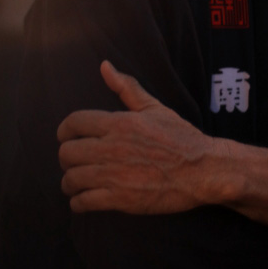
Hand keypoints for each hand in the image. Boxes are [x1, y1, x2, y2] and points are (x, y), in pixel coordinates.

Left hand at [58, 62, 223, 213]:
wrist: (203, 170)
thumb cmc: (181, 138)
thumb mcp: (154, 108)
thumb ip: (126, 88)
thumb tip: (104, 66)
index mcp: (119, 123)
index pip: (73, 123)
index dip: (64, 131)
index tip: (66, 138)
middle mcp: (112, 148)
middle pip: (66, 153)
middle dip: (66, 159)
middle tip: (75, 163)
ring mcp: (115, 174)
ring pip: (71, 179)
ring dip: (70, 182)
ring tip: (77, 183)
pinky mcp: (120, 199)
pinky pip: (83, 201)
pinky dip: (78, 202)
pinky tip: (84, 199)